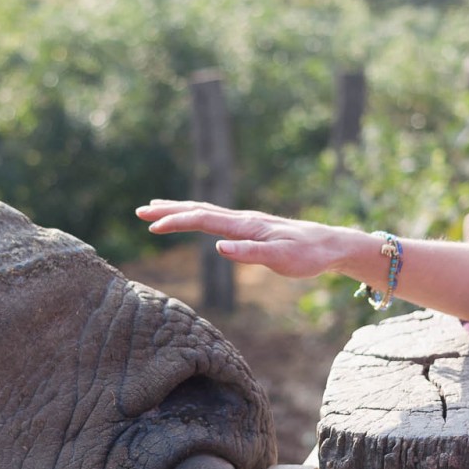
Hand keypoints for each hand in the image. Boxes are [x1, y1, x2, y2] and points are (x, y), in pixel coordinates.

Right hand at [135, 200, 357, 279]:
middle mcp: (242, 219)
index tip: (152, 227)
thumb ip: (249, 254)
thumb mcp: (280, 260)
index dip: (176, 221)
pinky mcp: (249, 227)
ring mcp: (245, 221)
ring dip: (178, 209)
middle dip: (168, 210)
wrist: (330, 244)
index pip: (202, 220)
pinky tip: (191, 217)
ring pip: (205, 211)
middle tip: (139, 212)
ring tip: (154, 209)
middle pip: (198, 209)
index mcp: (245, 226)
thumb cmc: (307, 255)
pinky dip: (195, 214)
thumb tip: (217, 248)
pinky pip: (215, 217)